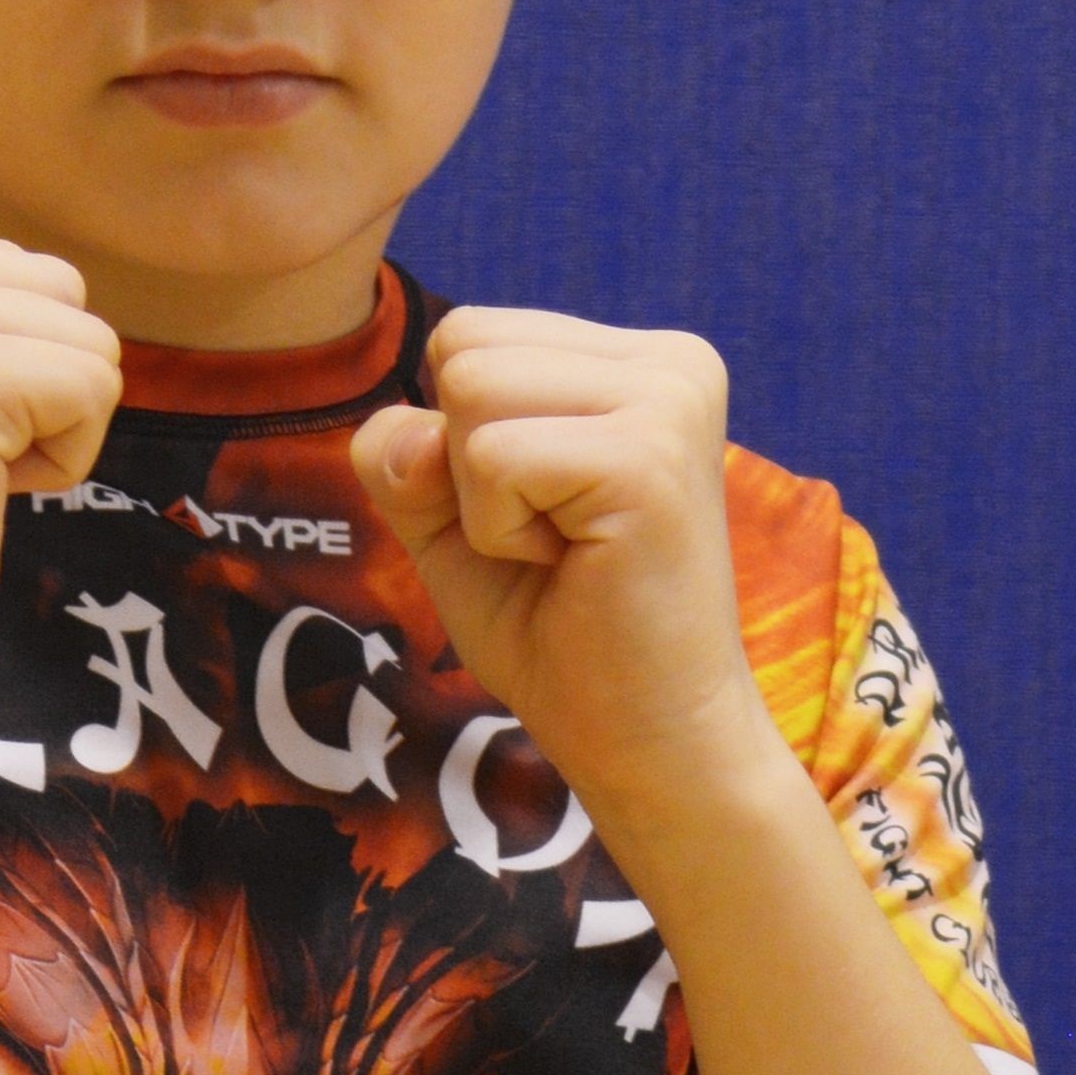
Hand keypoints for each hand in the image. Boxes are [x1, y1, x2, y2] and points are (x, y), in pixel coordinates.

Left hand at [349, 307, 775, 824]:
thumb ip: (405, 451)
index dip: (459, 442)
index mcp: (641, 360)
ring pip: (469, 390)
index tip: (544, 517)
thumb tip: (410, 433)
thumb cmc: (561, 634)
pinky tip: (573, 568)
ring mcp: (669, 402)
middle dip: (466, 465)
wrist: (650, 741)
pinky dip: (497, 531)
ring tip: (564, 552)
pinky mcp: (648, 458)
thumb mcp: (451, 520)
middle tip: (554, 542)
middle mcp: (671, 363)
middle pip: (462, 346)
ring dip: (483, 500)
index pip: (468, 333)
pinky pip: (488, 458)